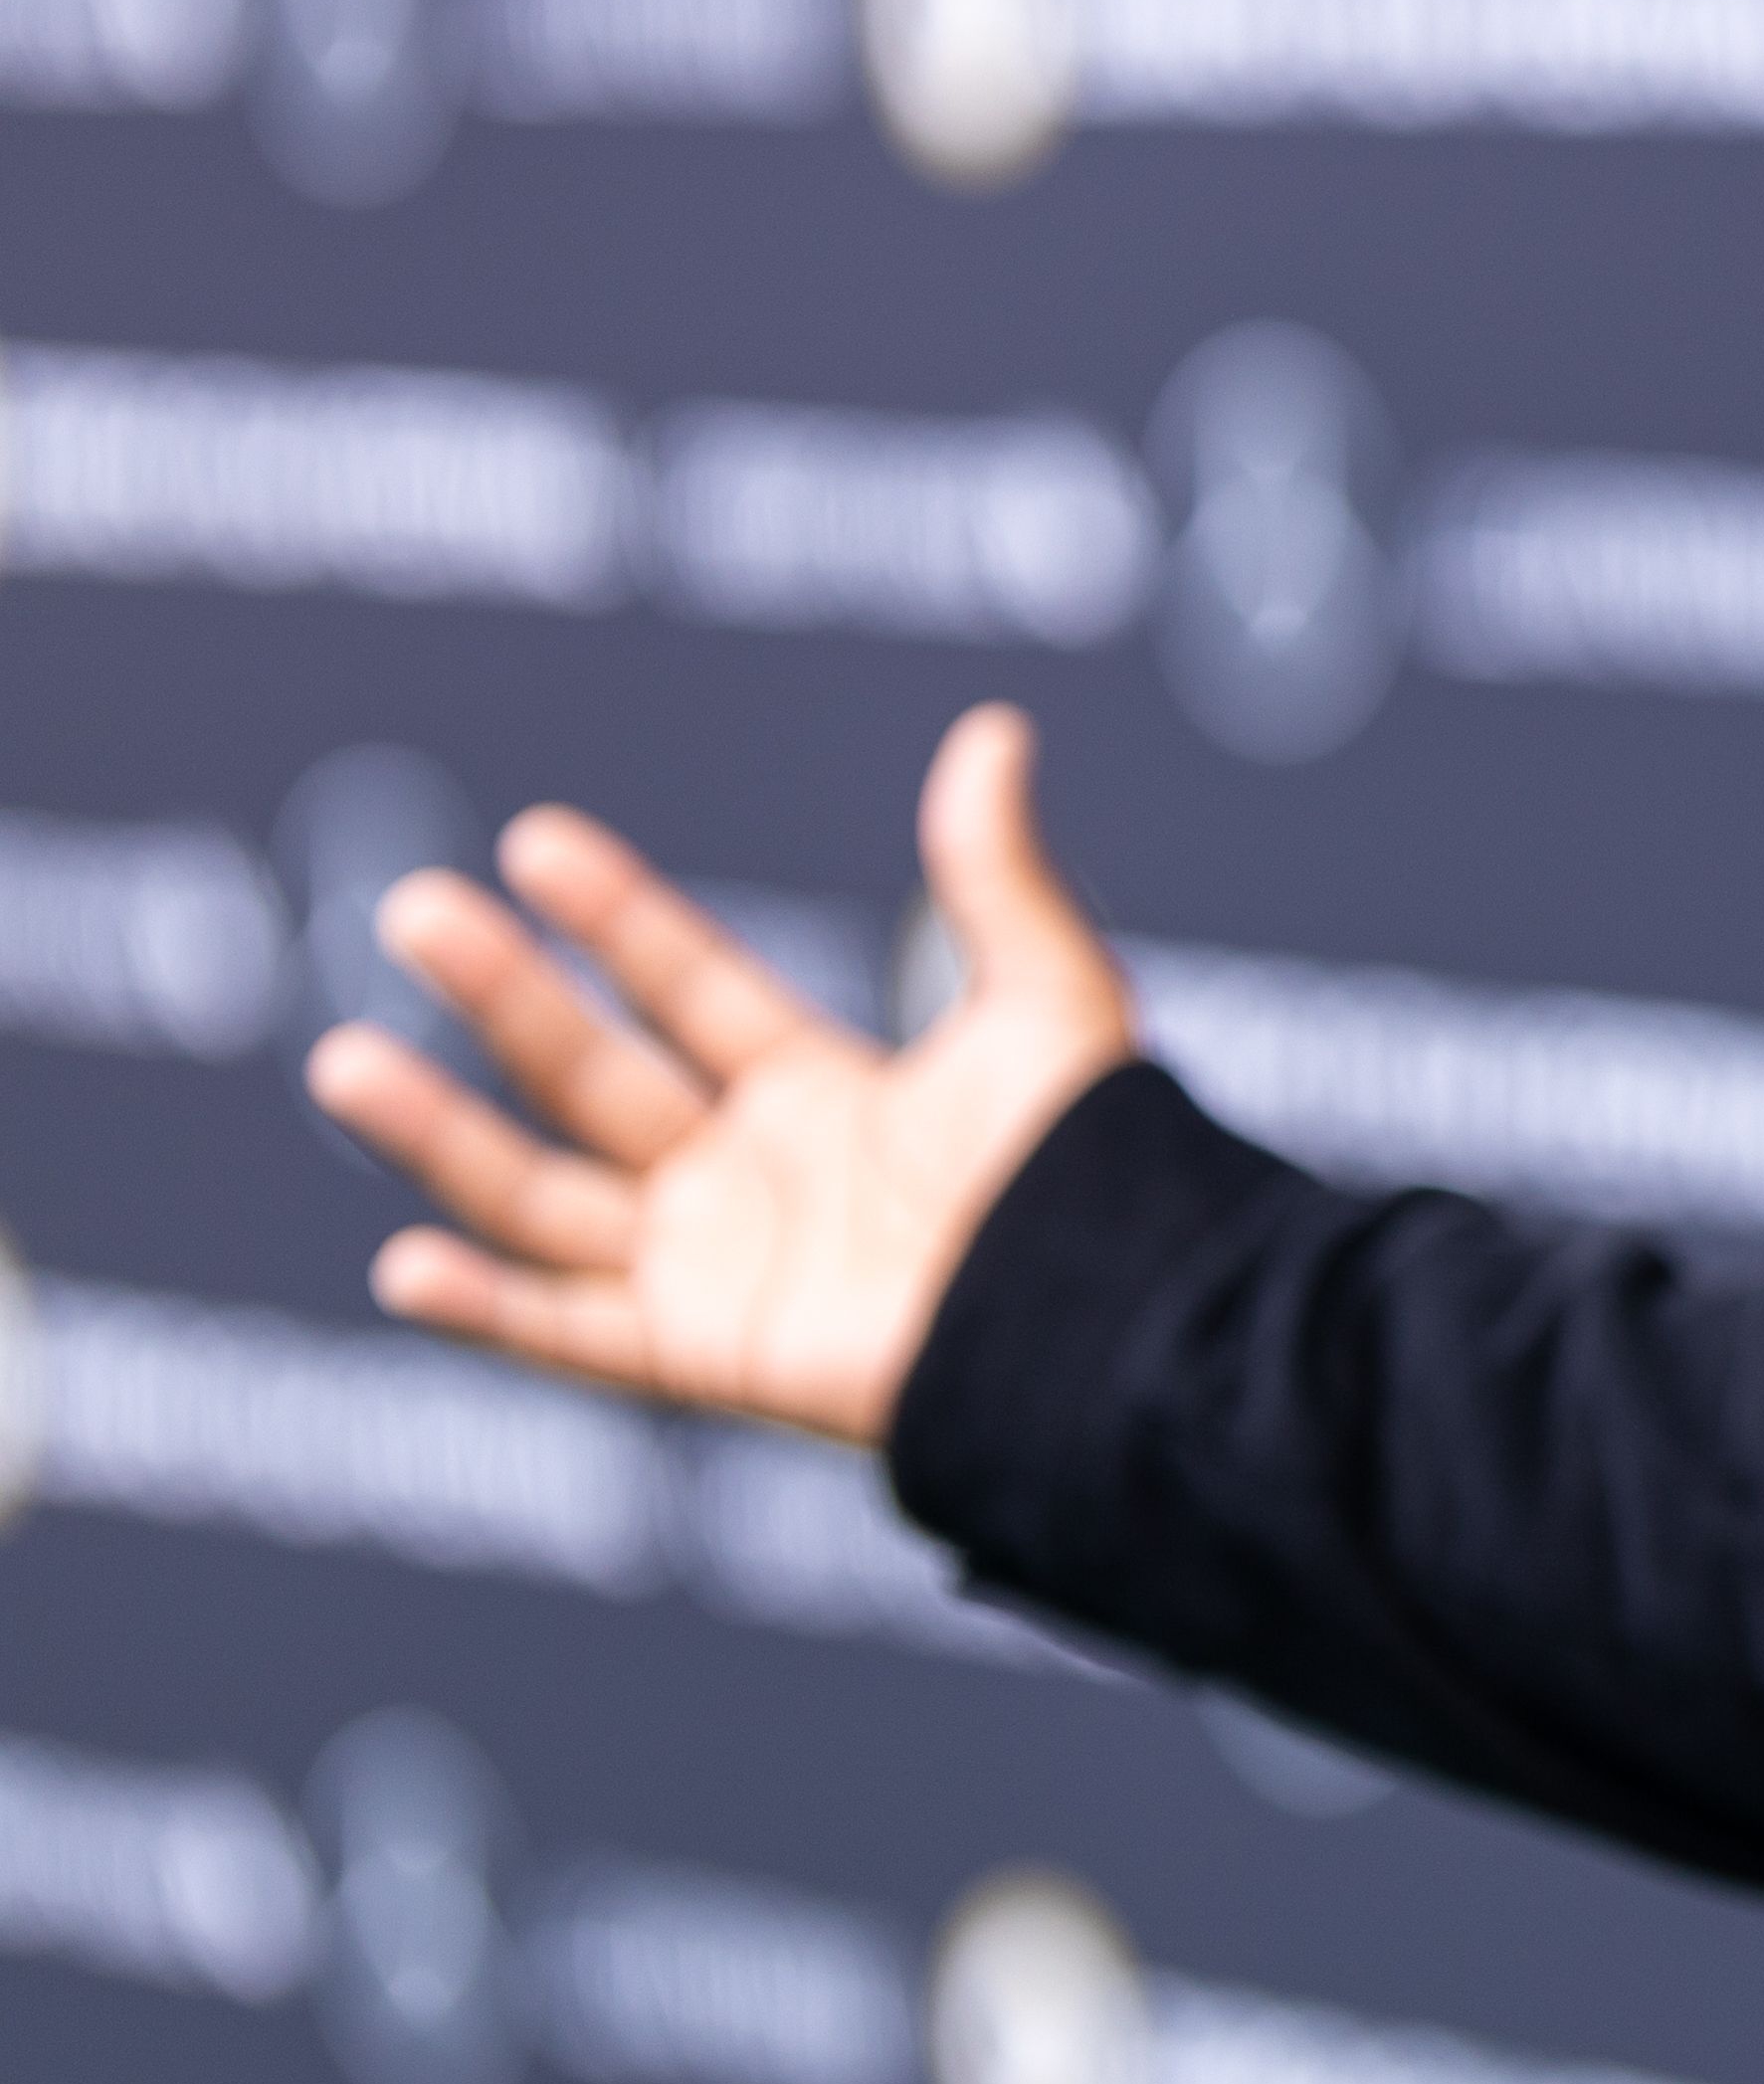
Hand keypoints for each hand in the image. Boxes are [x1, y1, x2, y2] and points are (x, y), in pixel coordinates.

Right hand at [305, 703, 1140, 1446]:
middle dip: (503, 996)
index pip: (693, 988)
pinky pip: (570, 1334)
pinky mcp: (703, 1354)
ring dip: (441, 1134)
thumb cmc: (1093, 1168)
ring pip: (544, 1195)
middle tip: (413, 908)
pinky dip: (484, 1310)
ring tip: (339, 1059)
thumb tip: (993, 729)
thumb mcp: (1046, 999)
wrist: (1104, 1310)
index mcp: (828, 1093)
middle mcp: (755, 1176)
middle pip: (594, 1074)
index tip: (535, 842)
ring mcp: (717, 1268)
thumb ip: (997, 875)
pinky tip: (404, 1260)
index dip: (617, 917)